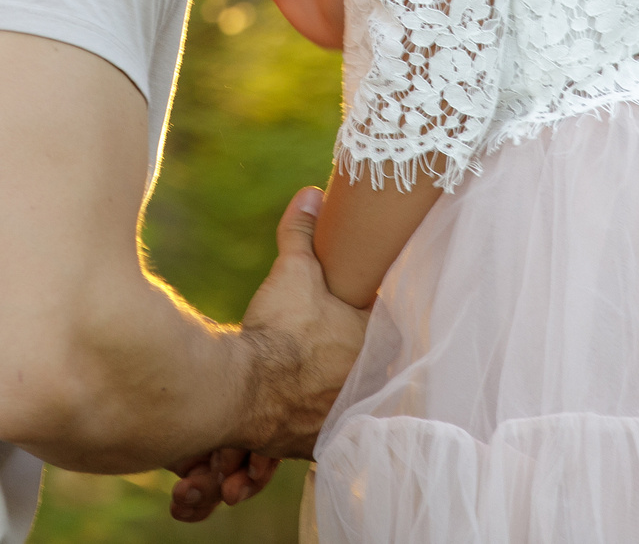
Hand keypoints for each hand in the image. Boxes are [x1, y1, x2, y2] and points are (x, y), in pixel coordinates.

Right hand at [168, 185, 364, 519]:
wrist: (242, 389)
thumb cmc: (278, 331)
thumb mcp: (293, 273)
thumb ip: (303, 234)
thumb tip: (311, 192)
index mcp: (376, 346)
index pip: (396, 331)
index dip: (384, 322)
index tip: (370, 312)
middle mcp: (367, 389)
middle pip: (377, 374)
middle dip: (361, 366)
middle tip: (341, 352)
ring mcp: (343, 421)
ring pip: (348, 412)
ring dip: (335, 403)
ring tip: (319, 391)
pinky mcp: (313, 446)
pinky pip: (316, 440)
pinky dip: (306, 431)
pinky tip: (298, 423)